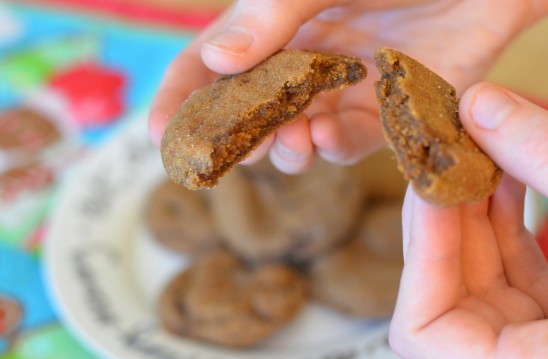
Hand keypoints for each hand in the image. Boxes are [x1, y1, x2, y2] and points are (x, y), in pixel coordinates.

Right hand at [149, 0, 547, 173]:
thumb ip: (270, 15)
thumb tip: (215, 58)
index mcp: (275, 25)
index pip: (211, 64)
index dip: (181, 98)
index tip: (159, 134)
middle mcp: (303, 62)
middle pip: (251, 111)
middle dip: (235, 137)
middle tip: (224, 153)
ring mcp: (343, 90)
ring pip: (298, 135)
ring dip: (286, 148)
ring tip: (287, 145)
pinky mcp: (386, 111)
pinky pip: (352, 141)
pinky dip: (336, 146)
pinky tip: (327, 138)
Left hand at [389, 83, 547, 358]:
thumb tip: (481, 103)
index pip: (426, 336)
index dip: (422, 257)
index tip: (433, 186)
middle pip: (447, 297)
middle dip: (445, 219)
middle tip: (446, 152)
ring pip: (481, 281)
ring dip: (473, 212)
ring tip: (477, 151)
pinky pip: (515, 276)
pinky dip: (505, 226)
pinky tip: (506, 177)